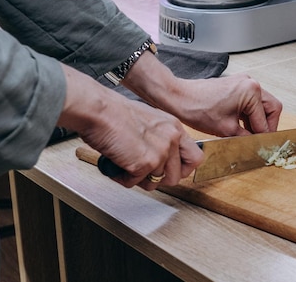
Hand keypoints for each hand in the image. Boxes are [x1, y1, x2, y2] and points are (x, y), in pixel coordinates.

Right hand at [58, 65, 203, 189]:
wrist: (100, 111)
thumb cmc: (116, 114)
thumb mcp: (150, 122)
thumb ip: (161, 139)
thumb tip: (161, 159)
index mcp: (175, 128)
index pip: (195, 158)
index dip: (182, 169)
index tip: (169, 170)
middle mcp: (172, 139)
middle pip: (176, 176)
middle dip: (157, 178)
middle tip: (141, 170)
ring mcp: (160, 152)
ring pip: (155, 183)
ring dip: (138, 179)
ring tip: (125, 165)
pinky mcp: (145, 163)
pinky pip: (134, 183)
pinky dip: (122, 177)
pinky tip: (116, 164)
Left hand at [166, 73, 282, 136]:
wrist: (179, 98)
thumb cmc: (198, 109)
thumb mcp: (227, 130)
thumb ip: (247, 138)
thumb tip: (257, 144)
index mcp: (251, 92)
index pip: (266, 120)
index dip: (264, 136)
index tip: (263, 147)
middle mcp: (250, 83)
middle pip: (271, 108)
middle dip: (266, 125)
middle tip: (261, 140)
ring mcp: (244, 82)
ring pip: (262, 104)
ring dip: (258, 120)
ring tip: (249, 135)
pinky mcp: (236, 85)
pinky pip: (252, 100)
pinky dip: (250, 113)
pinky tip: (242, 125)